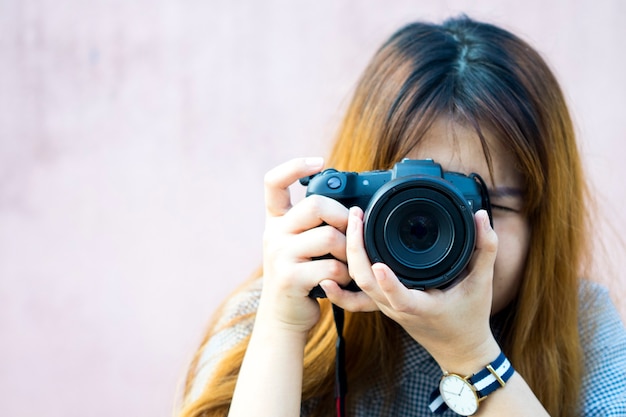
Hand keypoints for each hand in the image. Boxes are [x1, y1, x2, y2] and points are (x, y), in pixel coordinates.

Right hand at [257, 157, 351, 333]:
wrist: (284, 317)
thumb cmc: (303, 277)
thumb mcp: (300, 245)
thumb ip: (315, 225)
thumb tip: (353, 208)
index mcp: (276, 221)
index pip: (274, 182)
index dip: (294, 166)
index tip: (318, 162)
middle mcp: (273, 234)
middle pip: (315, 205)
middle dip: (342, 216)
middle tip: (351, 230)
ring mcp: (279, 256)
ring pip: (330, 237)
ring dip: (349, 252)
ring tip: (348, 263)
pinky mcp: (290, 278)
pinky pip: (332, 267)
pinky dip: (346, 276)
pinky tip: (343, 282)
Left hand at [322, 206, 500, 371]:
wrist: (459, 349)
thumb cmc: (470, 318)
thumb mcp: (482, 283)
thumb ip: (486, 248)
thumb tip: (482, 216)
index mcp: (420, 307)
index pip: (399, 296)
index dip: (388, 283)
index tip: (378, 263)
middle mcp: (397, 308)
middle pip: (366, 283)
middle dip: (355, 249)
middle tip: (357, 216)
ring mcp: (386, 306)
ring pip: (358, 283)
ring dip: (349, 253)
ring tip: (352, 221)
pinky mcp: (383, 302)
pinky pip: (357, 288)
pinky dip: (346, 271)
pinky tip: (337, 253)